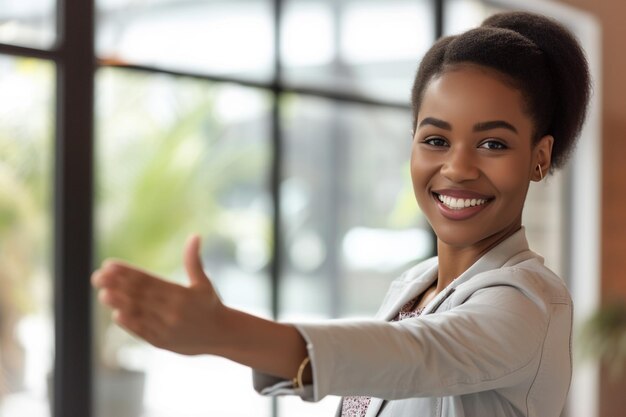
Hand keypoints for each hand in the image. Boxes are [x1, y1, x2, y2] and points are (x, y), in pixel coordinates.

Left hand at [92, 235, 224, 354]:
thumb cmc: (210, 305)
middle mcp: (172, 310)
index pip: (148, 280)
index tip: (109, 264)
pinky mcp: (162, 342)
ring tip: (103, 293)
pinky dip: (130, 324)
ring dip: (120, 303)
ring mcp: (167, 328)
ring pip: (139, 313)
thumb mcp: (203, 283)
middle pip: (140, 295)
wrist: (222, 336)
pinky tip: (117, 314)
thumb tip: (195, 236)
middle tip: (97, 276)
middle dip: (117, 285)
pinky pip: (143, 332)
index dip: (127, 272)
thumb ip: (194, 261)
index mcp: (181, 294)